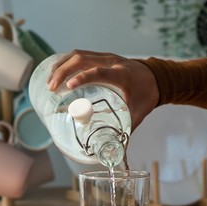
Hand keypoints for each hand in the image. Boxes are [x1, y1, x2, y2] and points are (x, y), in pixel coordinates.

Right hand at [45, 50, 159, 128]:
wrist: (157, 77)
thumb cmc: (147, 94)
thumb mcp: (139, 112)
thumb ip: (126, 129)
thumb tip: (116, 151)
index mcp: (122, 74)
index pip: (99, 71)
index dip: (83, 78)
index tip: (68, 87)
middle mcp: (112, 61)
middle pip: (82, 59)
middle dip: (63, 71)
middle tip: (51, 88)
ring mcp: (106, 56)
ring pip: (78, 54)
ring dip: (61, 65)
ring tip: (49, 81)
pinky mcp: (101, 56)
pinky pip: (80, 54)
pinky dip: (65, 61)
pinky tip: (56, 71)